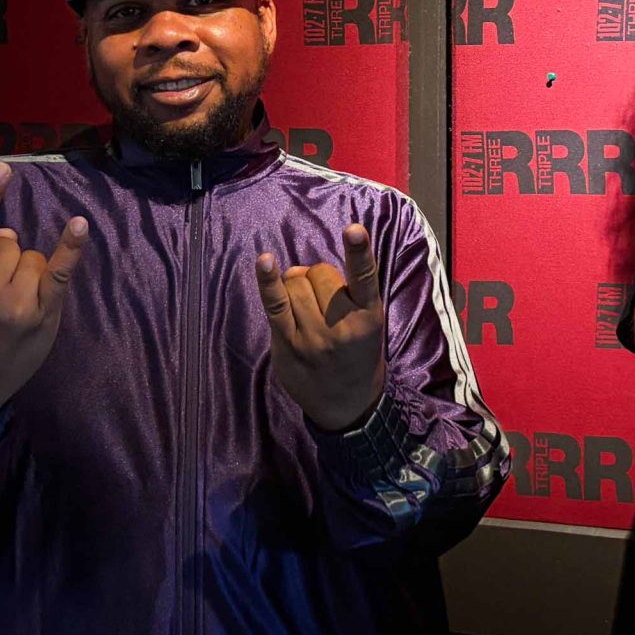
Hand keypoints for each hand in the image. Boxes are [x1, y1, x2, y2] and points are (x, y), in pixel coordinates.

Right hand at [0, 162, 88, 416]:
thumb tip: (7, 230)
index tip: (2, 168)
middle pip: (8, 242)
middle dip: (1, 255)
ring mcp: (18, 305)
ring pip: (32, 257)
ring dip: (24, 269)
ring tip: (7, 301)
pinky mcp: (43, 318)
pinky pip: (60, 274)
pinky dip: (71, 248)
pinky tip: (80, 225)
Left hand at [254, 224, 387, 431]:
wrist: (348, 406)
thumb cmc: (359, 356)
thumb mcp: (370, 324)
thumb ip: (348, 295)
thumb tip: (299, 271)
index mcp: (369, 316)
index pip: (365, 277)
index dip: (359, 250)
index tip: (353, 229)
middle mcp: (342, 326)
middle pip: (320, 273)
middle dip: (318, 278)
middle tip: (325, 302)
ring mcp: (312, 337)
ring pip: (295, 283)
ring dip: (297, 286)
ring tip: (306, 308)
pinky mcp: (287, 345)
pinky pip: (275, 304)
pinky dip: (267, 280)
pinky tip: (264, 262)